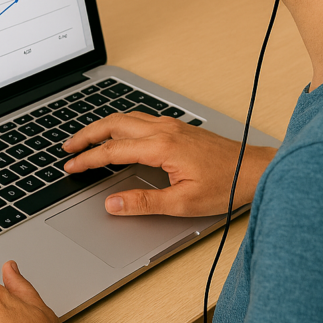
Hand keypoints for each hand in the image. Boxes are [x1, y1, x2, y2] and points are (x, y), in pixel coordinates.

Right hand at [63, 111, 275, 216]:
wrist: (255, 170)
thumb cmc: (225, 185)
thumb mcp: (182, 203)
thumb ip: (143, 203)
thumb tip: (113, 204)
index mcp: (161, 147)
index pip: (112, 151)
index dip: (88, 160)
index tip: (71, 168)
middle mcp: (164, 130)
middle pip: (113, 124)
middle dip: (87, 135)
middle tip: (68, 148)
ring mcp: (172, 126)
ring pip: (126, 118)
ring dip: (102, 126)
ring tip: (86, 139)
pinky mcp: (179, 128)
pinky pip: (140, 119)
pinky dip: (120, 124)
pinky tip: (118, 134)